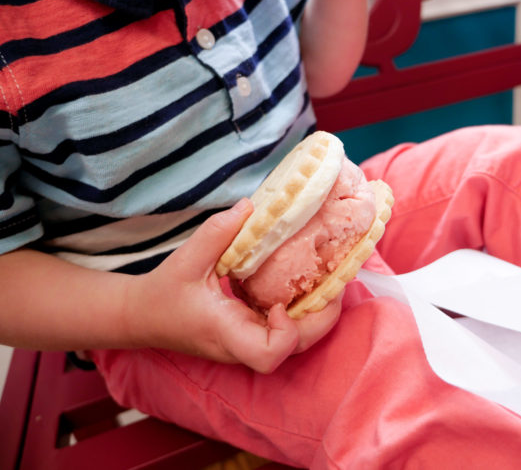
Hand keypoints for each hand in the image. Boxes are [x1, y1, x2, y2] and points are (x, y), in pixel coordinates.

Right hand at [127, 199, 341, 372]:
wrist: (144, 317)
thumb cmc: (162, 293)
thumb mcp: (185, 259)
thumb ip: (217, 232)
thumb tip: (252, 206)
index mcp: (225, 334)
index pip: (268, 355)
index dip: (287, 332)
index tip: (282, 302)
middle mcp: (243, 345)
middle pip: (297, 349)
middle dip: (323, 318)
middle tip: (334, 281)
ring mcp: (250, 342)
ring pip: (298, 341)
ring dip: (318, 312)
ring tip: (329, 277)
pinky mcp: (253, 333)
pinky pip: (287, 328)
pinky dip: (304, 307)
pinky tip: (308, 280)